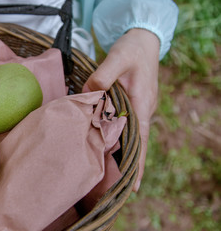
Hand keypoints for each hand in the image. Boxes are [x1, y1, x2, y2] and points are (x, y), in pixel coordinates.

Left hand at [83, 28, 159, 191]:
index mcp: (142, 105)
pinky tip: (100, 148)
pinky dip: (112, 138)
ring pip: (127, 138)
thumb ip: (102, 77)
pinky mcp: (128, 104)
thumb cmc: (131, 49)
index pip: (140, 142)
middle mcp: (141, 111)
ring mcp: (136, 109)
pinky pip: (121, 126)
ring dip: (118, 156)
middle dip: (126, 168)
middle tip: (113, 192)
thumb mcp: (117, 58)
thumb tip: (88, 95)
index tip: (132, 187)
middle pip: (134, 146)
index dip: (136, 164)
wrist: (142, 39)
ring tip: (105, 178)